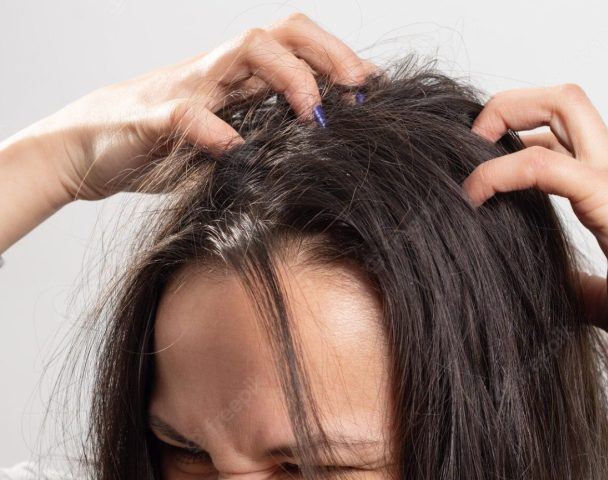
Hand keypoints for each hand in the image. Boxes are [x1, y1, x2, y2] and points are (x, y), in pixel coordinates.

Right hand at [27, 12, 374, 202]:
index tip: (375, 92)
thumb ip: (259, 150)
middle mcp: (218, 73)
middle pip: (282, 34)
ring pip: (245, 51)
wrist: (87, 148)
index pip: (297, 49)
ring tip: (312, 114)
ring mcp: (189, 88)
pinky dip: (215, 130)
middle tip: (360, 91)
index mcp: (237, 80)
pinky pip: (189, 114)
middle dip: (328, 55)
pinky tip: (238, 152)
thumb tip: (313, 174)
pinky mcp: (156, 118)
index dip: (339, 63)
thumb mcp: (222, 151)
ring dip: (288, 75)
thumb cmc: (159, 148)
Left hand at [462, 83, 607, 354]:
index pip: (564, 138)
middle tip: (471, 145)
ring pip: (563, 104)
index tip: (478, 174)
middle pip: (565, 101)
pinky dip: (499, 171)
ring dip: (506, 114)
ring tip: (469, 159)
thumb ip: (577, 288)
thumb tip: (553, 293)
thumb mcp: (605, 300)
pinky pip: (542, 164)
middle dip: (511, 104)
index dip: (518, 140)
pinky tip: (474, 194)